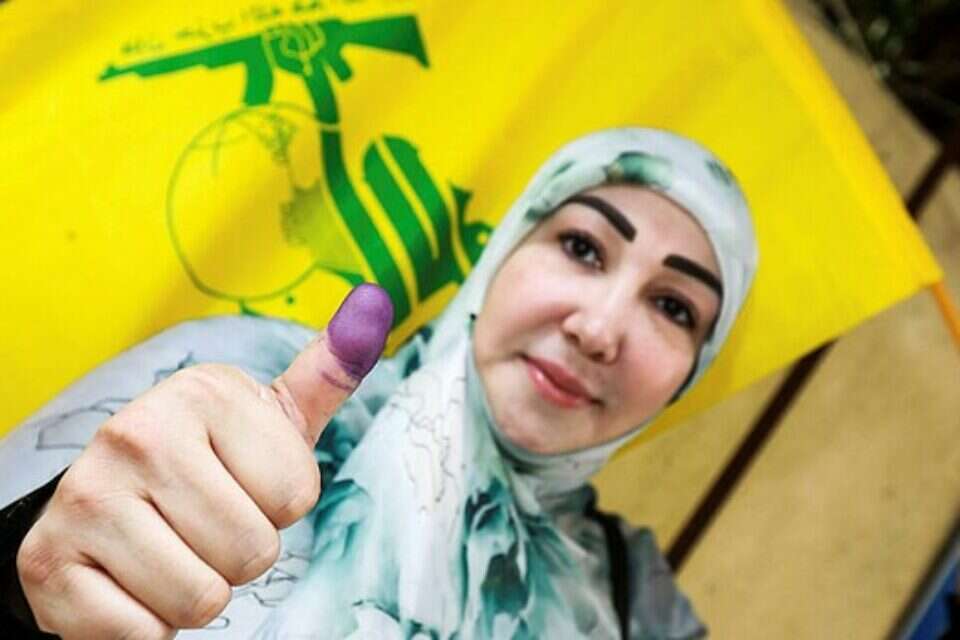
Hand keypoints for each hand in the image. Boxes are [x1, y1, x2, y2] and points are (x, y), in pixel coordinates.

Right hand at [16, 284, 392, 638]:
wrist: (103, 504)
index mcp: (202, 392)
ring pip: (202, 599)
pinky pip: (143, 635)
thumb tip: (375, 304)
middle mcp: (135, 433)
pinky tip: (130, 581)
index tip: (242, 482)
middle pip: (253, 551)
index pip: (297, 496)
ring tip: (171, 550)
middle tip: (204, 524)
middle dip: (240, 554)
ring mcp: (86, 498)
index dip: (280, 505)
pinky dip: (147, 626)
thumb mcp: (271, 417)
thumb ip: (327, 373)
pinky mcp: (49, 567)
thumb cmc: (211, 460)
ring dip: (196, 592)